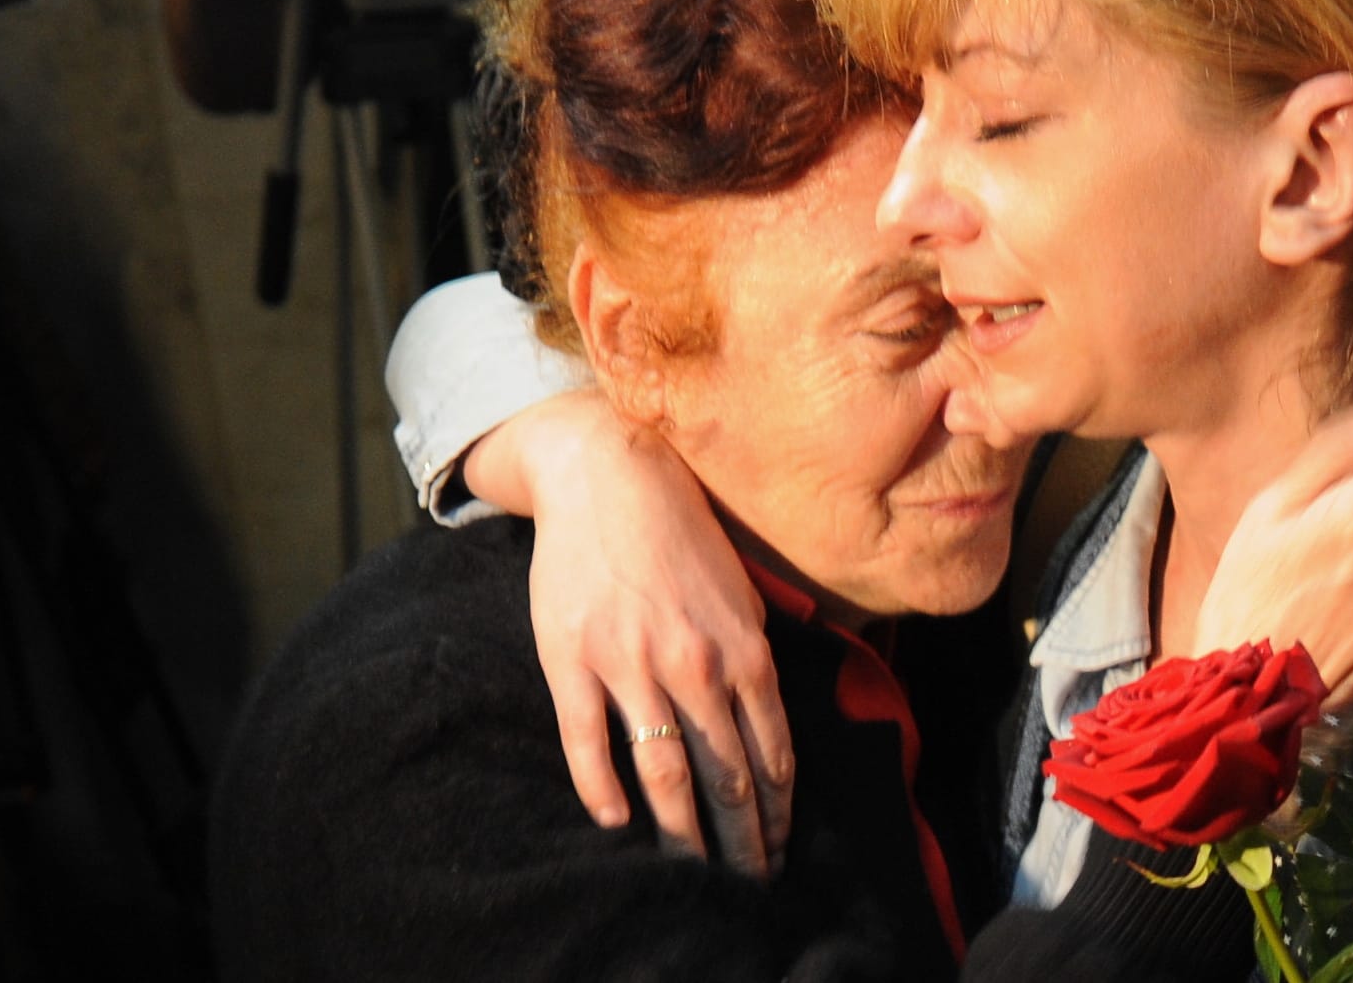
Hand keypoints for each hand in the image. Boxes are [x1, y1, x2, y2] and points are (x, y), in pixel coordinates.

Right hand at [466, 389, 792, 874]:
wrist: (608, 473)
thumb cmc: (682, 530)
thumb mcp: (743, 587)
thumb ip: (756, 649)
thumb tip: (770, 714)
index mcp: (745, 646)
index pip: (772, 751)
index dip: (778, 809)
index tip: (780, 845)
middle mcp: (695, 662)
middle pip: (726, 775)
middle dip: (742, 837)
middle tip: (748, 878)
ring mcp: (632, 664)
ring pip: (666, 770)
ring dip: (684, 830)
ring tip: (694, 869)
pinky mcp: (572, 660)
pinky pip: (589, 743)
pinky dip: (604, 791)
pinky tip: (619, 822)